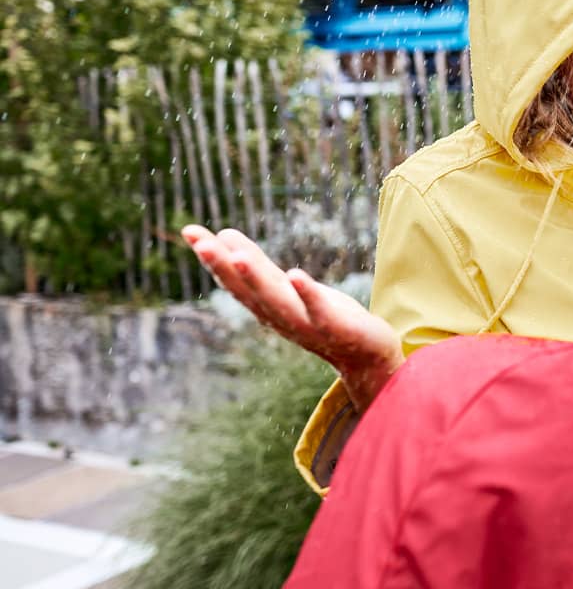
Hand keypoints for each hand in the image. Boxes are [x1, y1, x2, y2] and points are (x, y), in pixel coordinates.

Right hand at [182, 224, 403, 408]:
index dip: (213, 257)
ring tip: (237, 256)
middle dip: (223, 267)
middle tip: (200, 241)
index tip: (189, 231)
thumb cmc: (324, 318)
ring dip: (256, 280)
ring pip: (276, 301)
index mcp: (267, 306)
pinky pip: (318, 310)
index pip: (235, 280)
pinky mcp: (335, 327)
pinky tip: (295, 274)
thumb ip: (257, 266)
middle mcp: (280, 317)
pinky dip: (306, 294)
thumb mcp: (286, 288)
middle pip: (248, 291)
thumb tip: (224, 234)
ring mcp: (306, 324)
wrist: (366, 356)